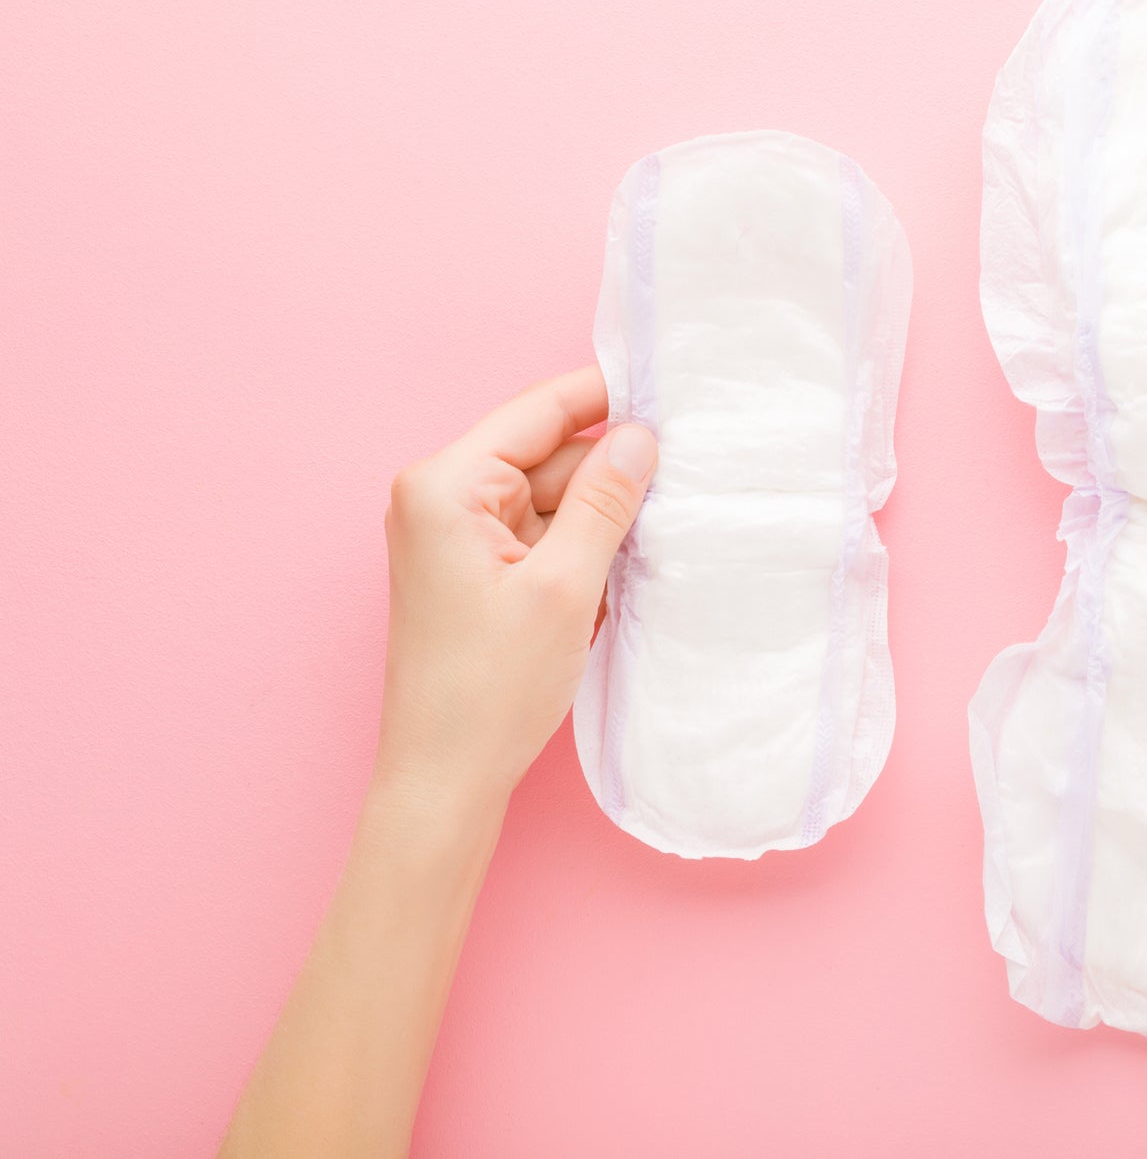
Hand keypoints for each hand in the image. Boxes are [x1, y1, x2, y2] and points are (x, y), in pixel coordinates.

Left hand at [375, 365, 655, 819]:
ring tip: (660, 538)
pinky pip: (542, 535)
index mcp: (446, 485)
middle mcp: (441, 498)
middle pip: (550, 455)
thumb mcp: (565, 586)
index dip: (607, 396)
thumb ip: (605, 502)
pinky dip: (583, 550)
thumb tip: (640, 436)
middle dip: (613, 471)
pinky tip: (620, 575)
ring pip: (552, 498)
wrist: (445, 779)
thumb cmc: (489, 689)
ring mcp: (456, 537)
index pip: (540, 411)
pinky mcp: (475, 572)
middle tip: (688, 481)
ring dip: (603, 518)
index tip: (670, 385)